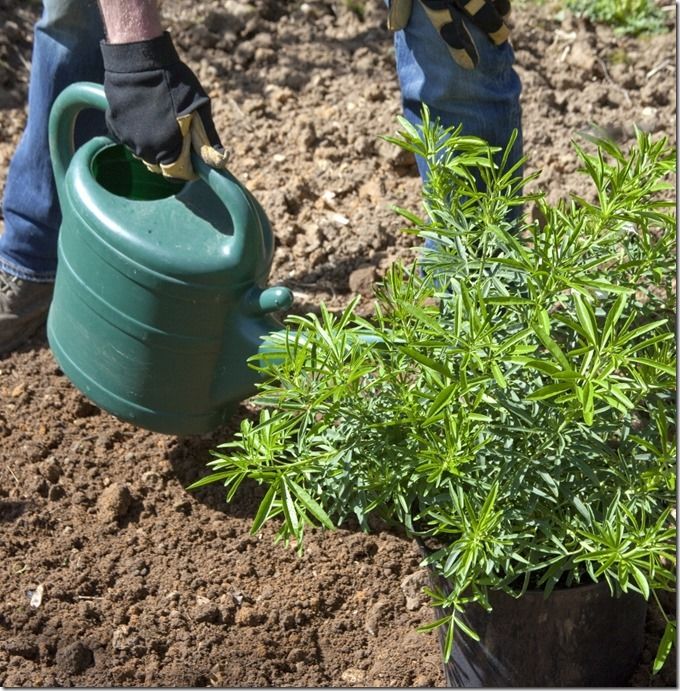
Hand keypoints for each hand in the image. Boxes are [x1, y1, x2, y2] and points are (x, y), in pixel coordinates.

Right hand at [100, 32, 227, 179]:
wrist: (140, 57)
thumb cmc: (175, 82)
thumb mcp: (200, 109)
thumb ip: (208, 139)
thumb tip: (219, 163)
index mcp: (168, 150)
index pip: (177, 174)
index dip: (187, 168)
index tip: (192, 157)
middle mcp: (145, 150)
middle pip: (159, 165)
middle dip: (171, 156)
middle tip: (178, 135)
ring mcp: (127, 138)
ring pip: (144, 152)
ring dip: (154, 144)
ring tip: (162, 121)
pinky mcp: (114, 125)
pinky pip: (129, 138)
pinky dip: (138, 132)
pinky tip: (145, 115)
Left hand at [387, 0, 510, 69]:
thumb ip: (401, 2)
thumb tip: (395, 28)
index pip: (448, 26)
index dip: (460, 47)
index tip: (471, 65)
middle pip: (480, 11)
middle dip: (494, 29)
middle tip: (502, 40)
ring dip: (501, 9)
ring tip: (504, 21)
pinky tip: (504, 3)